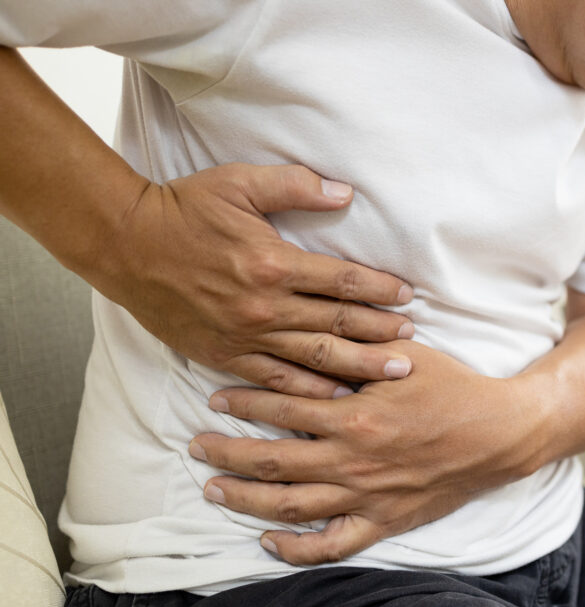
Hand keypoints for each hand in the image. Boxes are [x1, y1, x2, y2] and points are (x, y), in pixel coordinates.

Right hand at [99, 163, 415, 396]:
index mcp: (273, 262)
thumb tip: (345, 192)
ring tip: (392, 373)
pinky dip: (308, 392)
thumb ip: (296, 186)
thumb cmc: (184, 209)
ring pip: (314, 358)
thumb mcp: (240, 182)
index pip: (342, 281)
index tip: (406, 296)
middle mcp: (264, 306)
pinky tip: (335, 398)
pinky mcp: (224, 355)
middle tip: (412, 344)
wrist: (125, 244)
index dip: (379, 289)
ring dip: (357, 367)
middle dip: (380, 335)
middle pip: (337, 325)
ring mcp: (245, 335)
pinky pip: (275, 380)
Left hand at [188, 340, 542, 564]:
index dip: (244, 402)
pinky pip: (332, 546)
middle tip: (197, 446)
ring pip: (290, 506)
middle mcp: (352, 462)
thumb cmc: (453, 389)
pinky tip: (268, 542)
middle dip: (228, 453)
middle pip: (272, 462)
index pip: (282, 409)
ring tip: (214, 489)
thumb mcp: (405, 357)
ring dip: (246, 498)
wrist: (499, 434)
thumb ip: (353, 350)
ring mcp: (366, 498)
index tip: (216, 398)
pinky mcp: (383, 523)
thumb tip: (309, 333)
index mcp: (353, 417)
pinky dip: (296, 549)